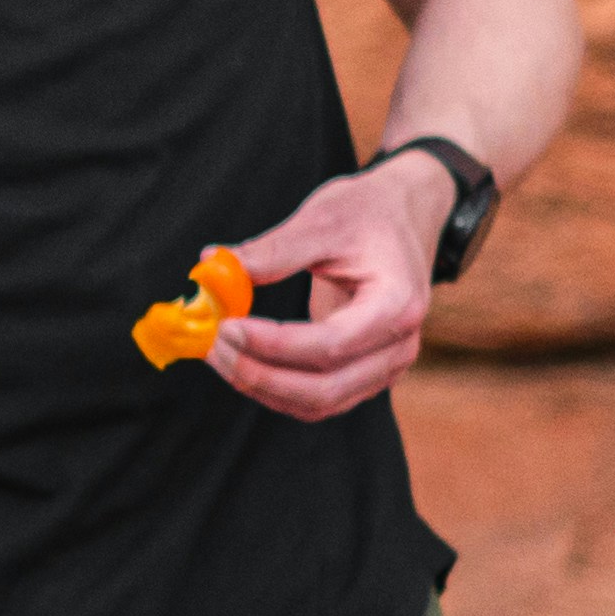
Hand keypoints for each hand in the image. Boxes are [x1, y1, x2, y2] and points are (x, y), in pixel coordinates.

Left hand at [203, 155, 447, 418]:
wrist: (402, 217)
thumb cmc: (367, 212)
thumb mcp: (322, 219)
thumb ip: (273, 251)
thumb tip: (212, 267)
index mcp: (398, 304)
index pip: (332, 343)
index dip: (275, 344)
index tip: (228, 327)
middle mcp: (398, 345)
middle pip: (326, 388)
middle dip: (262, 375)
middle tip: (214, 346)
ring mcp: (384, 366)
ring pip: (320, 402)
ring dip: (264, 387)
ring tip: (218, 354)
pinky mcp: (364, 372)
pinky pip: (318, 399)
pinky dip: (276, 389)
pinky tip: (241, 363)